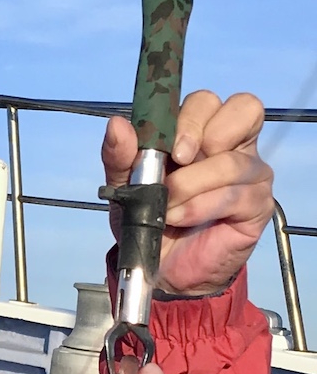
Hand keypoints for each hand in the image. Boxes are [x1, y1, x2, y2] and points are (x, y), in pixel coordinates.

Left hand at [101, 90, 273, 294]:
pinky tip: (184, 220)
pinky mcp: (258, 203)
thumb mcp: (126, 189)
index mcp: (202, 132)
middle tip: (178, 164)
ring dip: (193, 184)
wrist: (163, 271)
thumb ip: (120, 157)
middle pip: (241, 109)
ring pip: (233, 159)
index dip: (191, 118)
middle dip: (201, 136)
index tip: (170, 149)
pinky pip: (237, 193)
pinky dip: (203, 207)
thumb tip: (116, 124)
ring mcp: (250, 172)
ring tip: (170, 208)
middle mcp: (233, 145)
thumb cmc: (150, 223)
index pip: (208, 102)